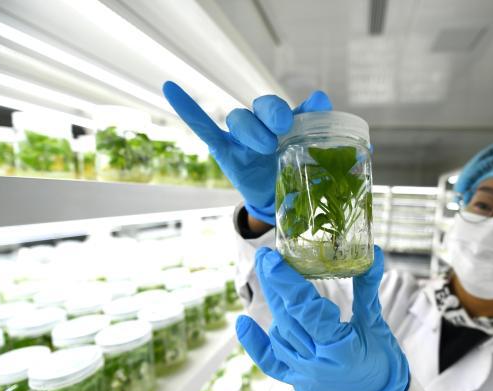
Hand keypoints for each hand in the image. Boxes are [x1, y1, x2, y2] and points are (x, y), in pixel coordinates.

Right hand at [162, 82, 331, 224]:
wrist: (276, 199)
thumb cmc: (291, 169)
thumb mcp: (306, 150)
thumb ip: (312, 125)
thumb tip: (321, 98)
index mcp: (280, 122)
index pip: (279, 106)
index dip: (286, 109)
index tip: (300, 116)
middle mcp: (259, 123)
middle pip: (259, 108)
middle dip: (272, 114)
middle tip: (283, 128)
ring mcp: (239, 136)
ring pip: (239, 118)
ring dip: (252, 129)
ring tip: (268, 147)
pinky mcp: (222, 149)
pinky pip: (202, 126)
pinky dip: (187, 109)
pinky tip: (171, 88)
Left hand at [235, 246, 409, 390]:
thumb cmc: (383, 359)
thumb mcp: (376, 322)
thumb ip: (368, 288)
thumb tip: (373, 252)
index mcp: (341, 348)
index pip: (307, 311)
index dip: (287, 283)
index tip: (273, 259)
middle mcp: (318, 365)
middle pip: (288, 319)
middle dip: (274, 286)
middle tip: (264, 257)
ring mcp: (305, 377)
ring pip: (280, 335)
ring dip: (275, 306)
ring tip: (273, 279)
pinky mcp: (298, 383)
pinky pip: (270, 363)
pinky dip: (254, 343)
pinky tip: (242, 322)